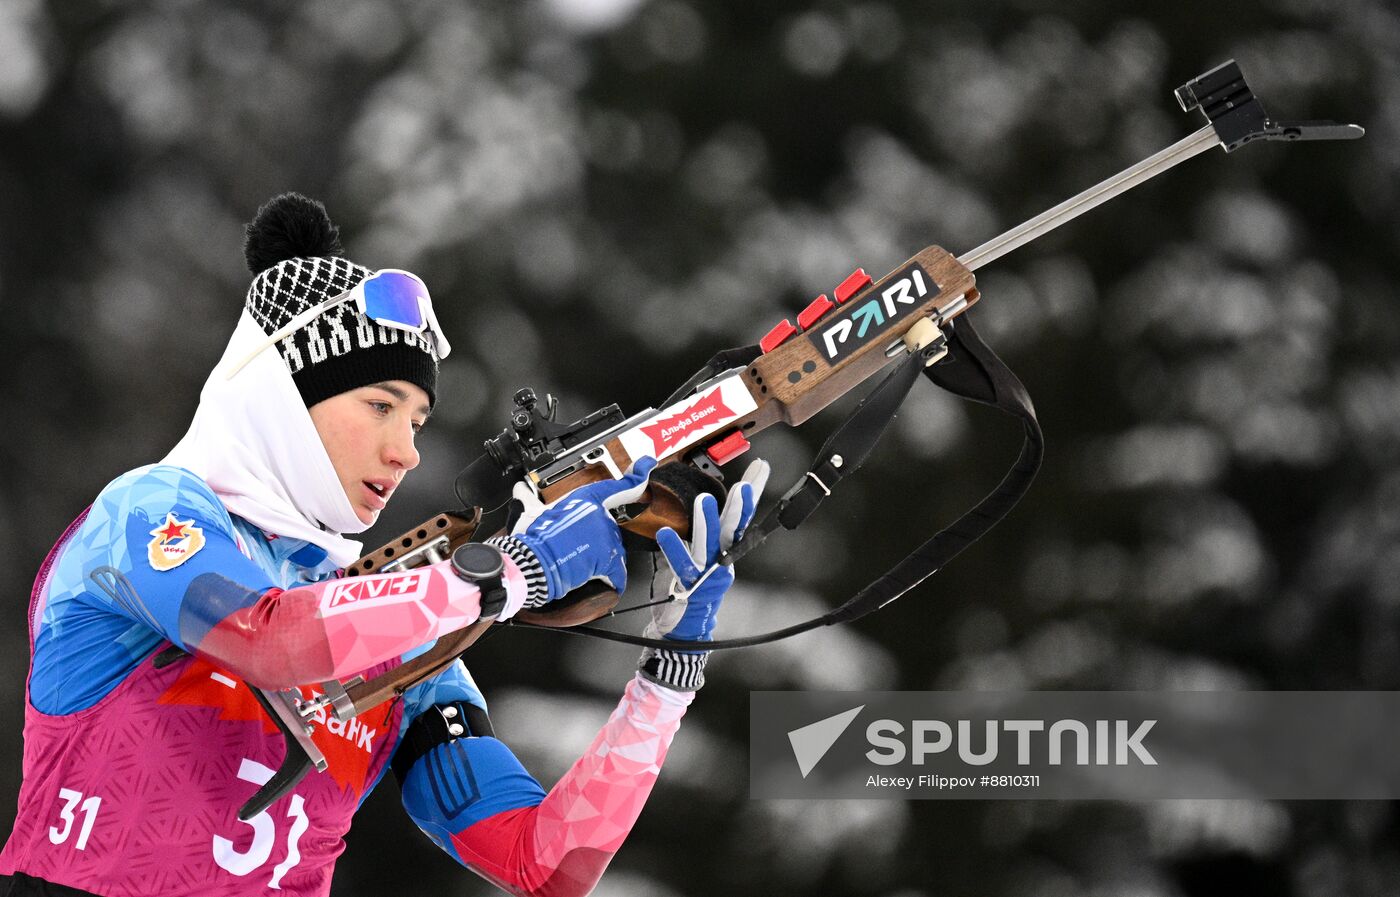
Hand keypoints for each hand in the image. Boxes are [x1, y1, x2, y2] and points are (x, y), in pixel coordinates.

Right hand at [511, 456, 656, 600]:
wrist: (533, 562)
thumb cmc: (532, 538)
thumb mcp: (528, 512)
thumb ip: (527, 499)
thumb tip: (519, 490)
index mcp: (585, 499)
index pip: (617, 486)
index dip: (636, 475)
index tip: (646, 465)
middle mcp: (600, 515)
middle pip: (610, 528)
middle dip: (596, 540)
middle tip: (575, 548)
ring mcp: (606, 536)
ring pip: (612, 549)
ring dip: (598, 558)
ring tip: (577, 562)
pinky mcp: (608, 559)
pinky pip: (617, 572)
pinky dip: (613, 579)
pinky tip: (605, 581)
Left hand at [649, 459, 768, 642]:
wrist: (687, 623)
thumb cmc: (696, 581)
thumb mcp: (705, 547)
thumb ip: (709, 523)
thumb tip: (712, 497)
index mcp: (726, 546)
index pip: (741, 515)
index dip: (751, 491)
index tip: (759, 468)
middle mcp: (722, 558)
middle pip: (732, 529)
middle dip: (739, 507)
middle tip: (743, 487)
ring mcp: (707, 573)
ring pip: (708, 544)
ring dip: (707, 521)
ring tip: (705, 500)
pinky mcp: (689, 585)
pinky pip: (681, 565)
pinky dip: (674, 548)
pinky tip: (665, 533)